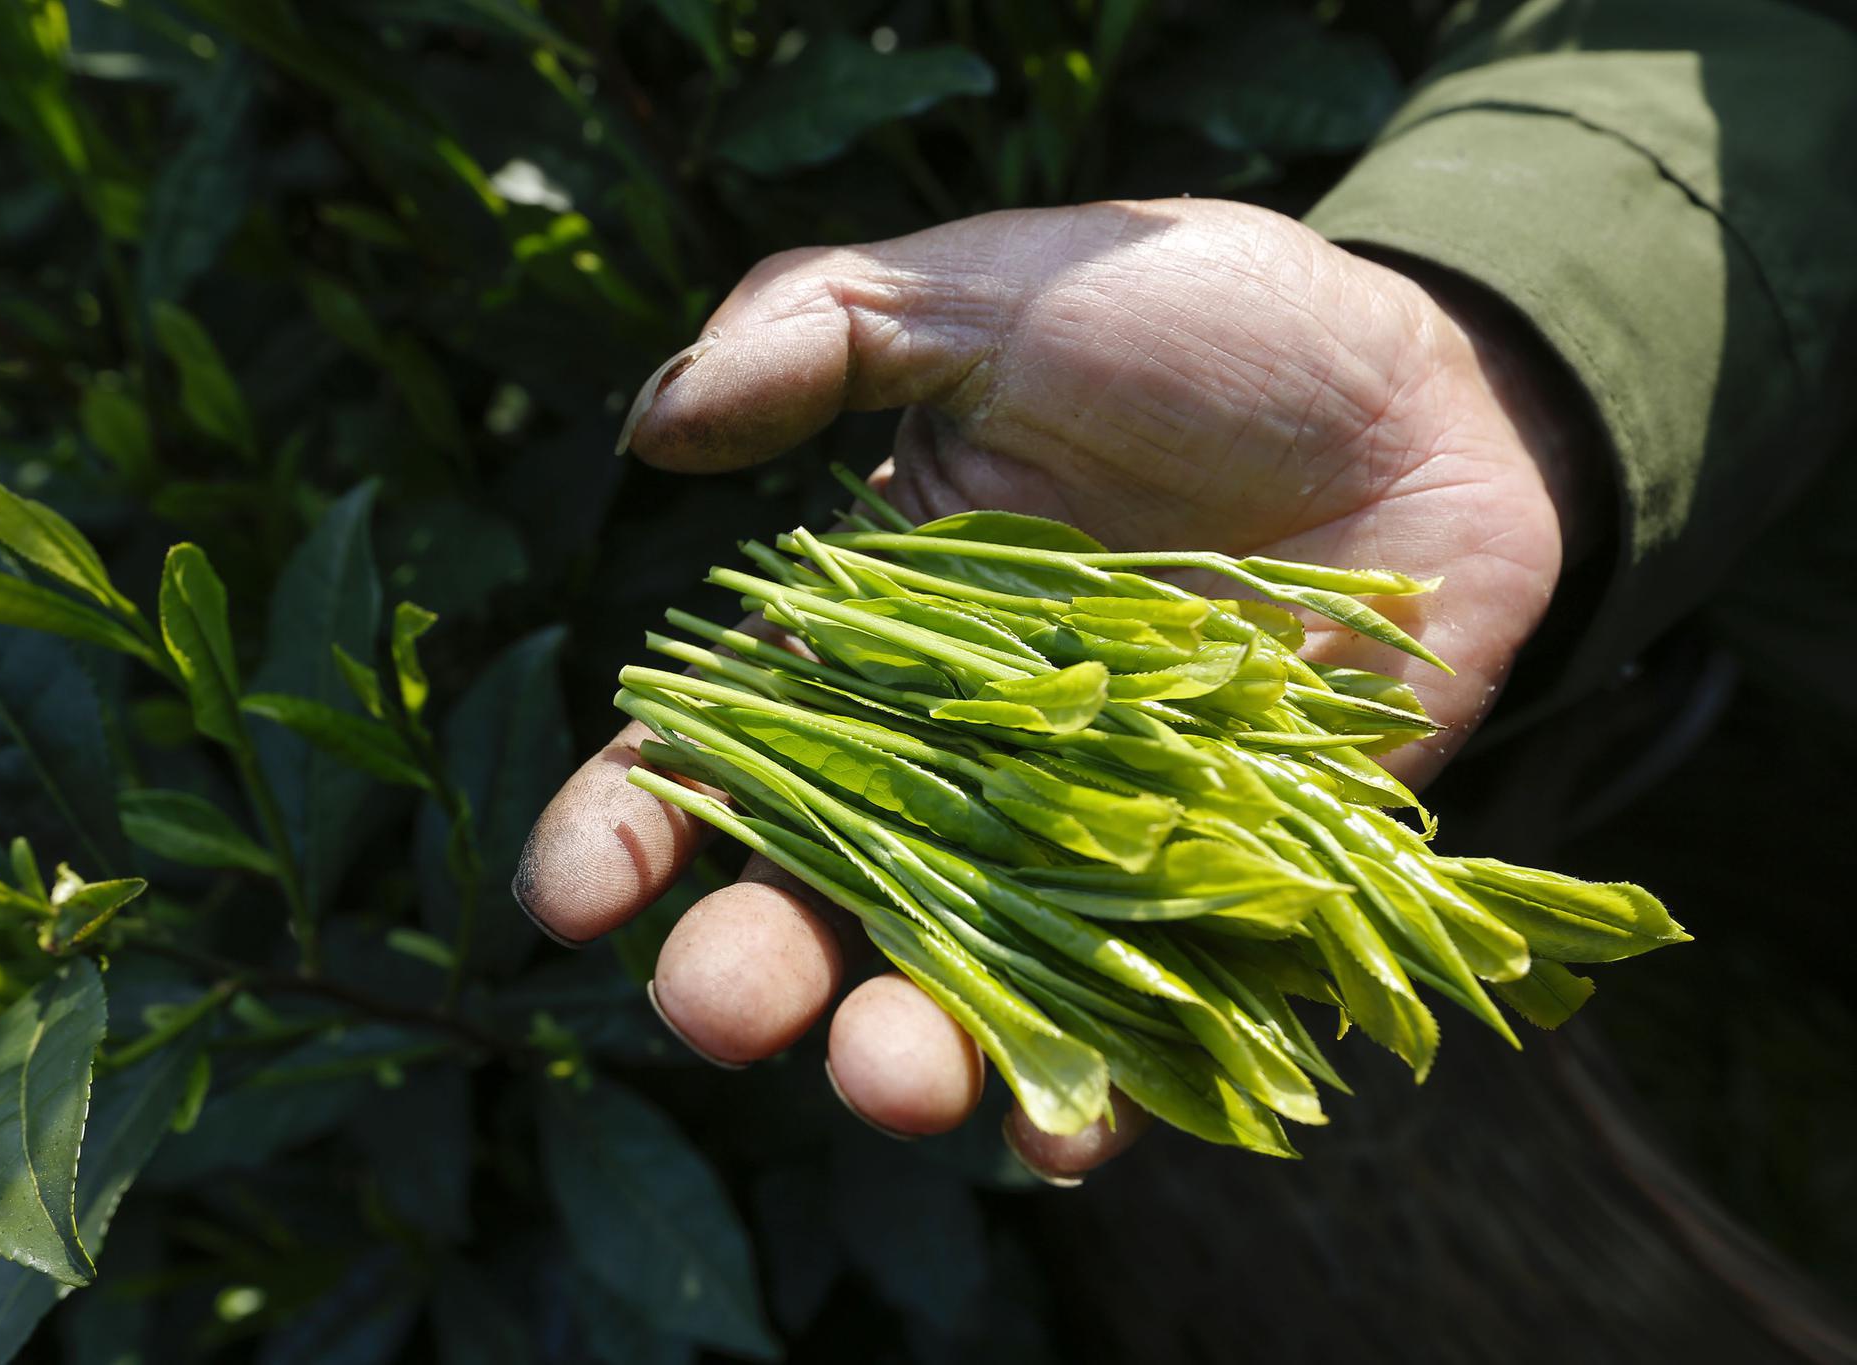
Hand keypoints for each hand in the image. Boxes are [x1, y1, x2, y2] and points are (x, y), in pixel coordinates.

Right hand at [515, 200, 1595, 1178]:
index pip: (711, 757)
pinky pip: (1151, 1023)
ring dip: (909, 1051)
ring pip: (965, 988)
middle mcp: (953, 769)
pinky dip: (1111, 1094)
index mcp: (864, 645)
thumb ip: (816, 332)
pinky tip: (1067, 1140)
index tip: (576, 892)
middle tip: (722, 1008)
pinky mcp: (1221, 895)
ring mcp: (1085, 846)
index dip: (631, 827)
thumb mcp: (989, 291)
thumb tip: (652, 425)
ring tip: (888, 1080)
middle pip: (817, 901)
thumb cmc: (1191, 324)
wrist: (1428, 392)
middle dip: (753, 969)